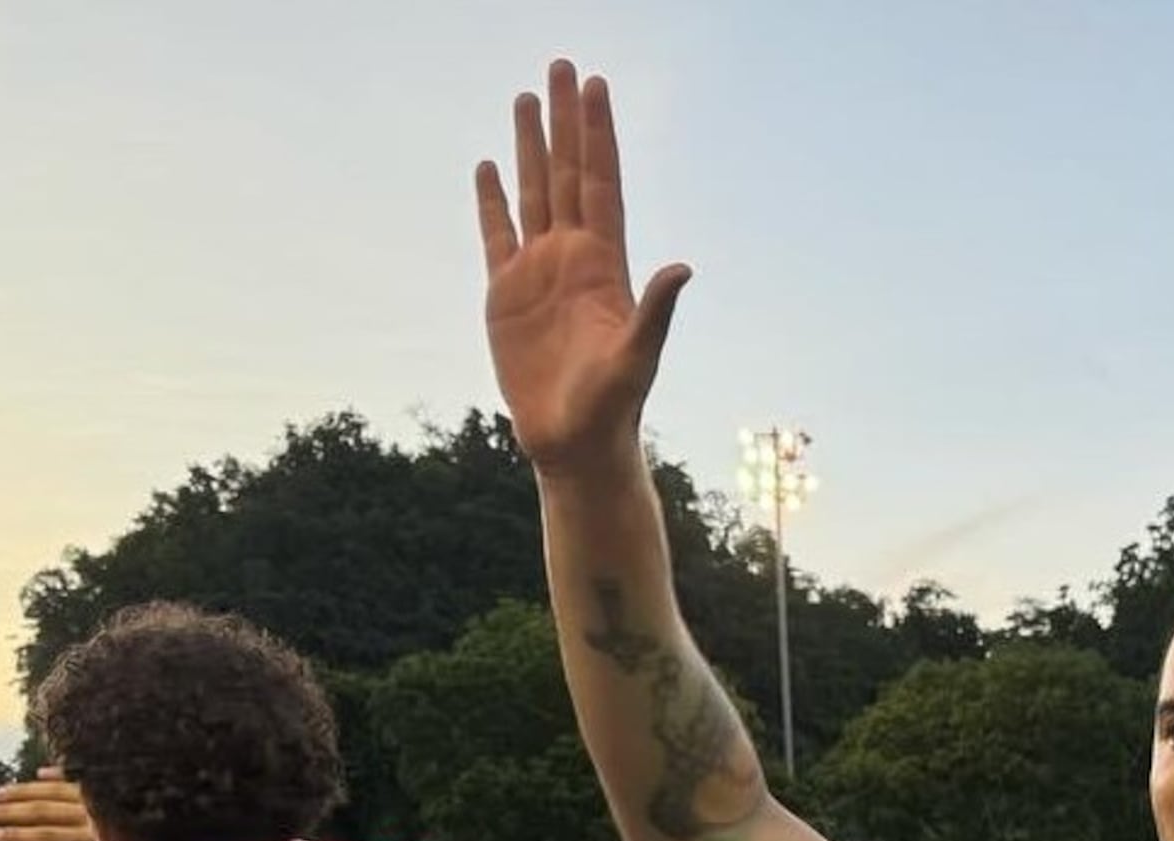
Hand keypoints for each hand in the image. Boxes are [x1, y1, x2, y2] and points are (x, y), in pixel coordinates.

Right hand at [0, 767, 120, 840]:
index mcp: (98, 840)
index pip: (49, 837)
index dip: (20, 837)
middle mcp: (101, 814)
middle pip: (49, 810)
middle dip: (14, 811)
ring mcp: (109, 798)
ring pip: (63, 790)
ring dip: (30, 790)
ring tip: (1, 791)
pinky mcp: (118, 788)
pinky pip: (88, 777)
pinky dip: (65, 774)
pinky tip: (43, 772)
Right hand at [476, 60, 691, 476]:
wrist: (574, 442)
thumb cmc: (613, 406)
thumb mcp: (638, 357)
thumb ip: (656, 311)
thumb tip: (683, 269)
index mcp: (605, 263)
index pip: (600, 182)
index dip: (597, 134)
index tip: (595, 85)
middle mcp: (573, 256)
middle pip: (568, 173)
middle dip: (565, 120)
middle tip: (562, 65)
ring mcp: (539, 272)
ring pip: (534, 193)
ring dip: (531, 146)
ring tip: (526, 98)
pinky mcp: (506, 295)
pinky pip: (497, 235)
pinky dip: (492, 200)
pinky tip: (490, 166)